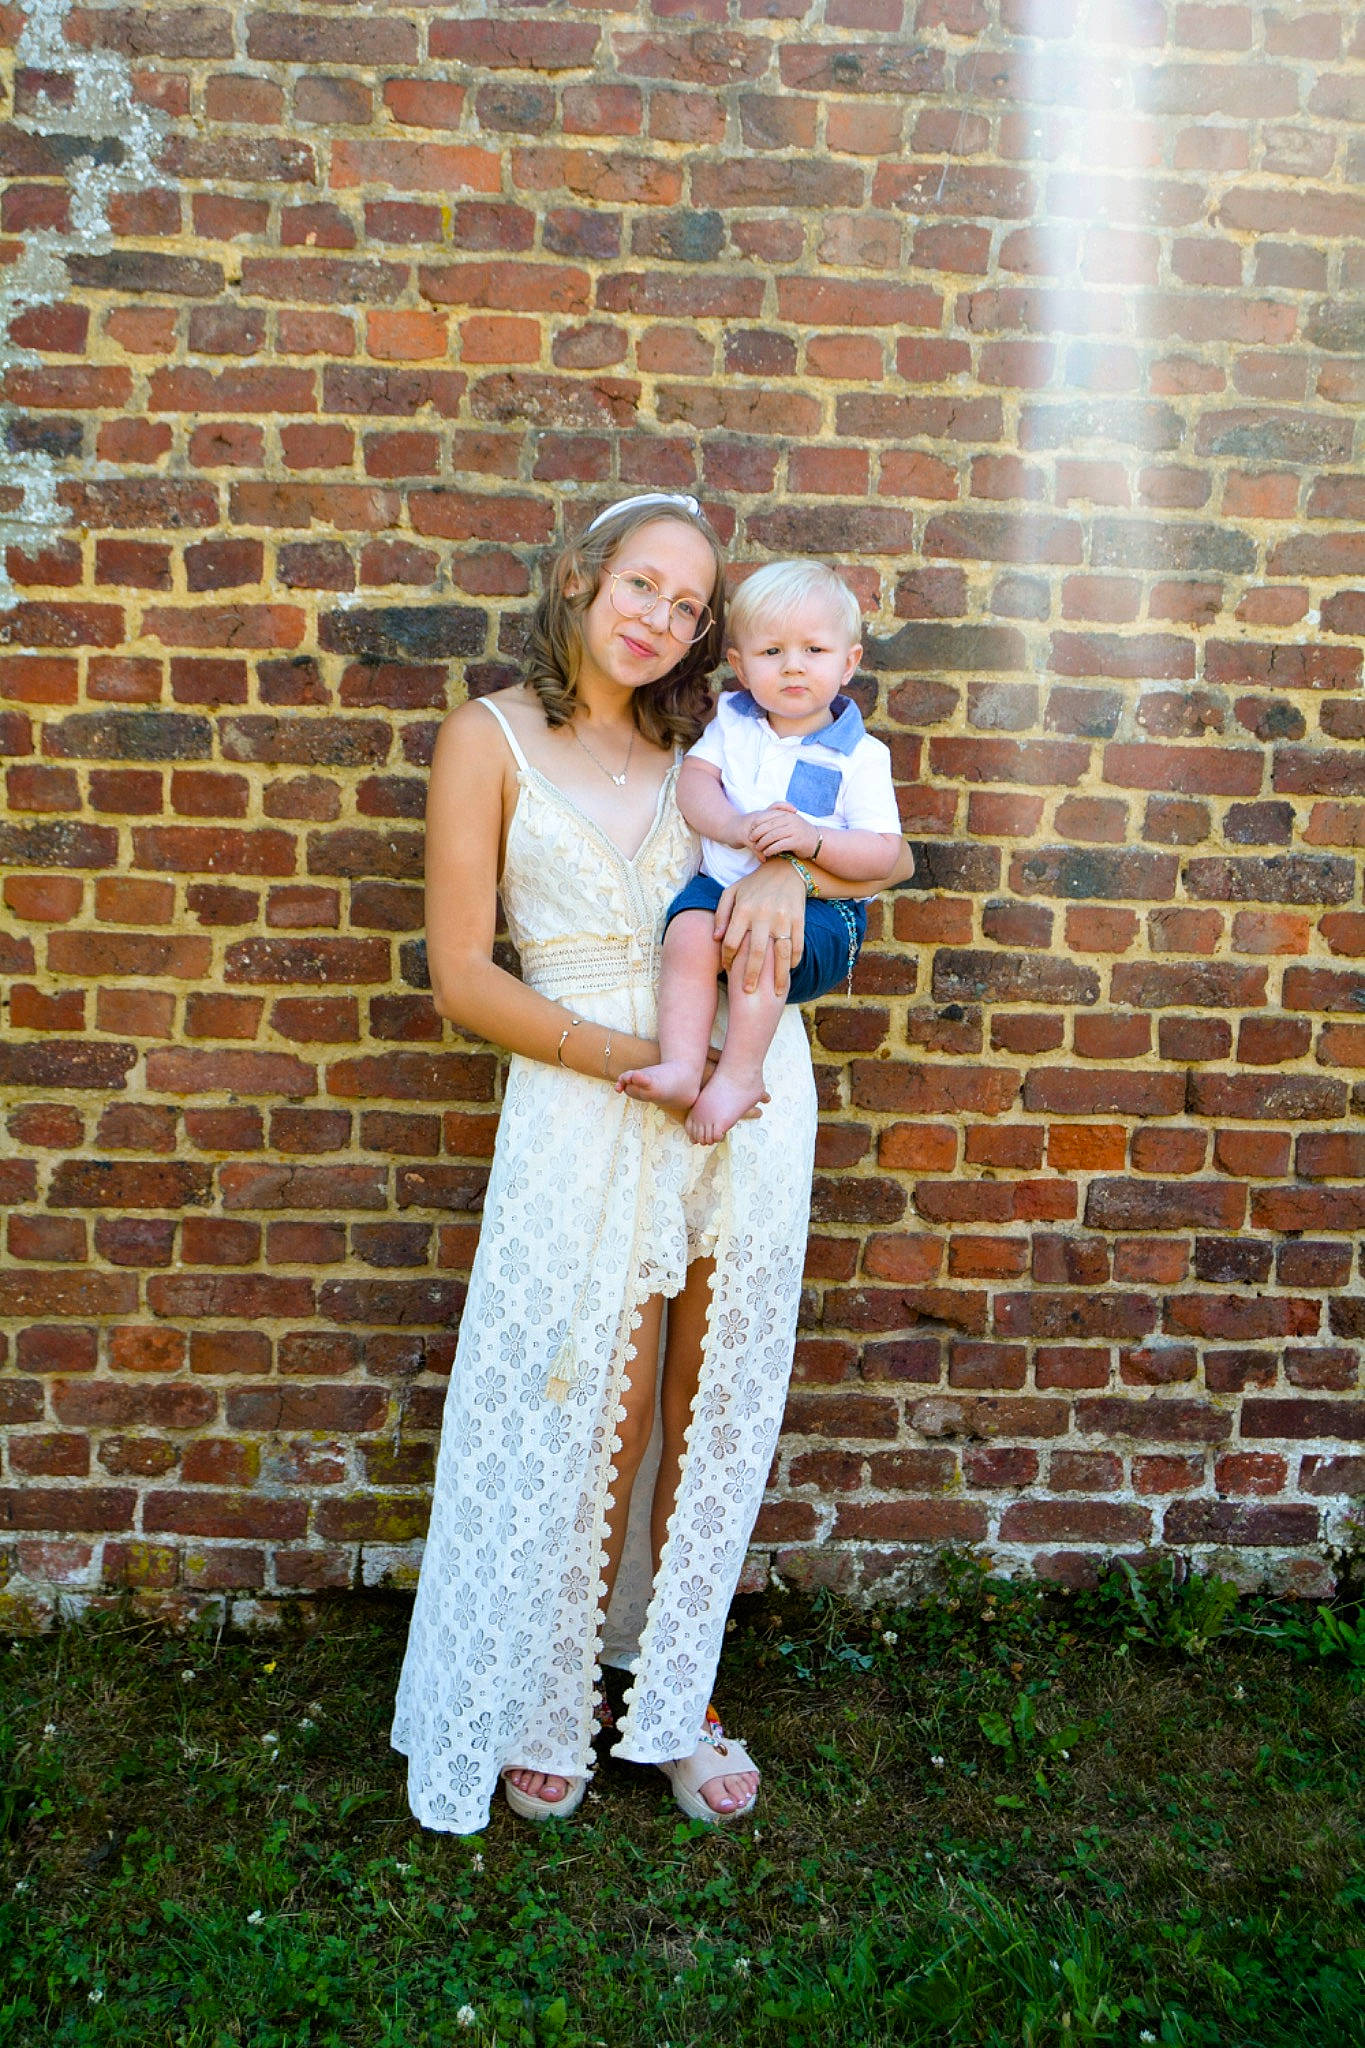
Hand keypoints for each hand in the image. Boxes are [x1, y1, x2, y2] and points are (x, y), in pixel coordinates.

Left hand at [713, 859, 805, 996]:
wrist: (785, 869)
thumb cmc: (754, 883)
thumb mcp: (732, 892)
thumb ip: (721, 914)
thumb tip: (716, 939)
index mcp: (743, 909)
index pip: (731, 941)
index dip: (727, 958)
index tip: (727, 969)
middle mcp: (763, 915)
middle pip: (756, 952)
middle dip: (751, 975)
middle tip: (748, 992)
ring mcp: (783, 918)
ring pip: (780, 952)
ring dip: (778, 975)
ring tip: (776, 992)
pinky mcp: (799, 919)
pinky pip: (797, 944)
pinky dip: (794, 959)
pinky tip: (790, 970)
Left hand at [746, 803, 821, 859]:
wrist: (817, 841)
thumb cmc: (800, 832)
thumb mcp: (790, 821)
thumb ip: (778, 818)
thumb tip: (758, 821)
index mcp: (787, 814)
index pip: (769, 815)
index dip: (758, 822)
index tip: (751, 828)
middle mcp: (790, 821)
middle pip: (769, 826)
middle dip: (758, 832)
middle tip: (751, 838)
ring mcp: (794, 831)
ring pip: (772, 836)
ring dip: (763, 842)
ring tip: (757, 847)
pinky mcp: (796, 842)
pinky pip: (779, 845)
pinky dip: (771, 849)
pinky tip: (766, 853)